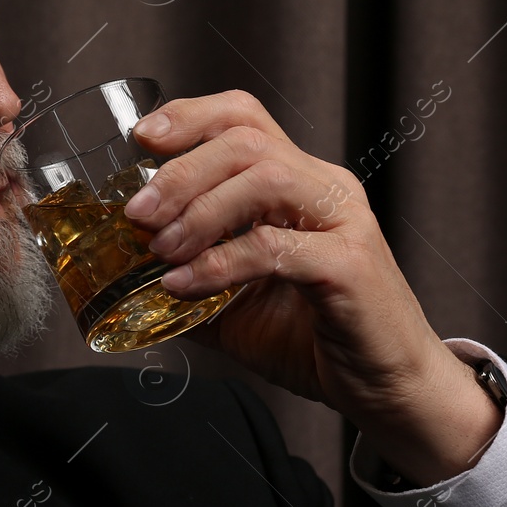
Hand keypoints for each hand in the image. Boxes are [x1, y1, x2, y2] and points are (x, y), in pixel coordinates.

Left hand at [123, 90, 500, 484]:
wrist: (387, 390)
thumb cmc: (315, 339)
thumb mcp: (234, 304)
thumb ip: (186, 278)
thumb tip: (119, 275)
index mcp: (299, 183)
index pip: (244, 117)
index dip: (189, 116)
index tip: (141, 139)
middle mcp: (325, 189)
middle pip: (247, 140)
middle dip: (180, 170)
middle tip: (137, 213)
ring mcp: (344, 223)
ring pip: (265, 178)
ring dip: (199, 209)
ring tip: (160, 249)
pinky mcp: (350, 267)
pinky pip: (275, 248)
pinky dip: (220, 263)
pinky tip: (185, 286)